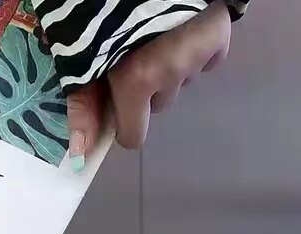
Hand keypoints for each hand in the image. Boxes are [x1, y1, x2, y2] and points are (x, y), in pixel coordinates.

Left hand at [66, 1, 230, 164]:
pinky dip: (196, 50)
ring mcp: (197, 55)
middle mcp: (171, 74)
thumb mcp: (84, 50)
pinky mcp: (219, 36)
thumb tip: (81, 152)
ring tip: (157, 33)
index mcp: (137, 81)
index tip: (118, 101)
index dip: (123, 121)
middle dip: (146, 88)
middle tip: (134, 52)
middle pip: (158, 105)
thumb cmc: (108, 6)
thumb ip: (83, 99)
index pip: (133, 136)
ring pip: (180, 80)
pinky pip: (207, 60)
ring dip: (170, 66)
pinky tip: (182, 26)